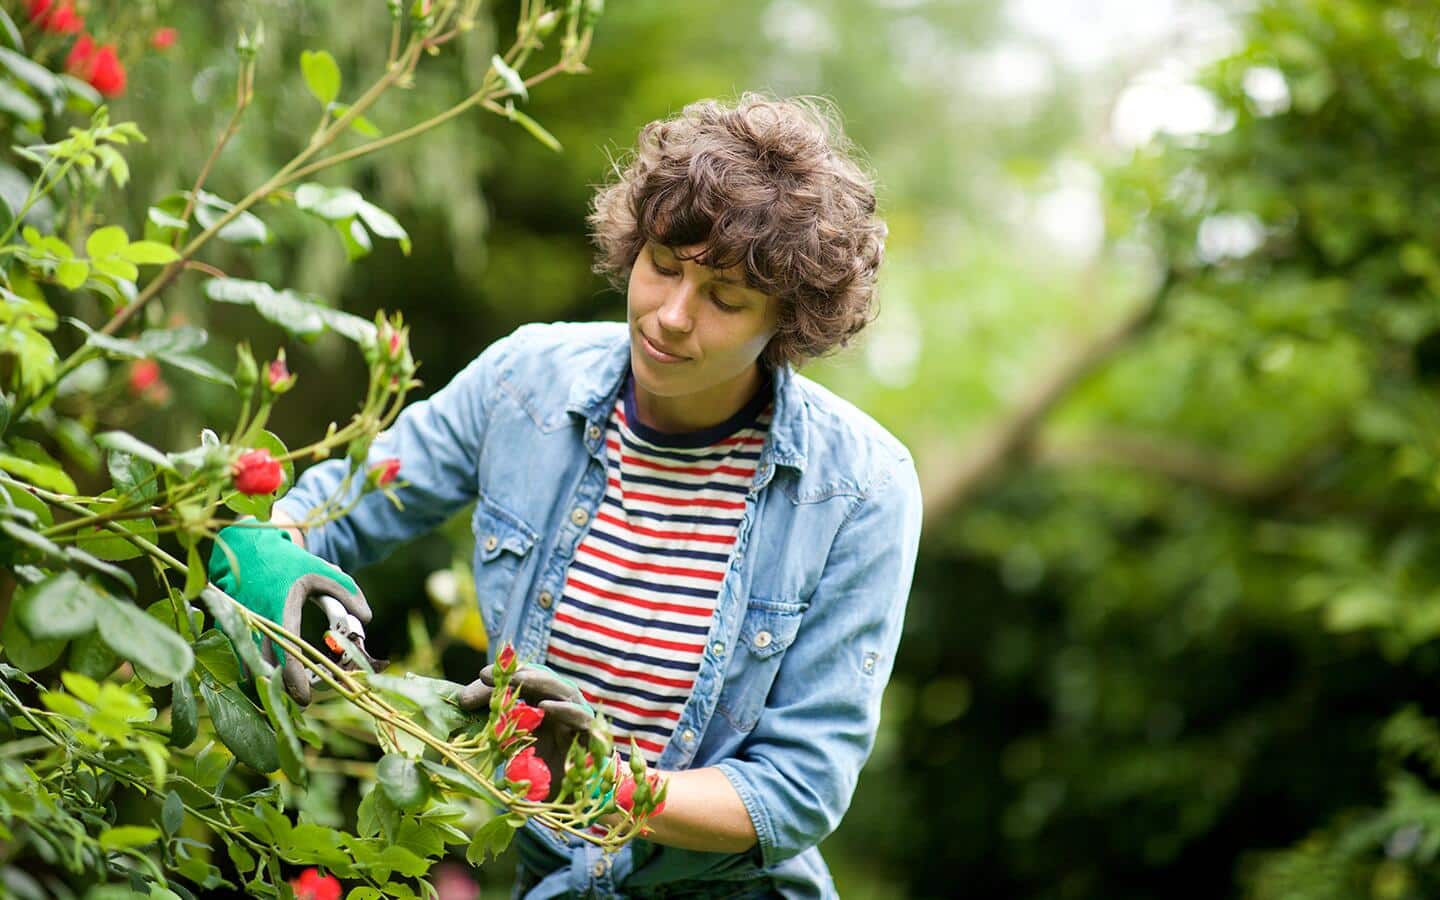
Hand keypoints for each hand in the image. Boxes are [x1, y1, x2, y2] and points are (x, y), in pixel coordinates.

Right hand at [208, 522, 372, 704]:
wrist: (243, 545)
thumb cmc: (286, 559)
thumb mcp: (321, 570)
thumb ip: (346, 592)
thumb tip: (367, 618)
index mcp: (280, 610)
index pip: (286, 655)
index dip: (294, 681)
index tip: (306, 699)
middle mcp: (256, 621)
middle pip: (265, 669)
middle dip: (281, 690)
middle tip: (299, 700)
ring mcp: (237, 625)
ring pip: (247, 666)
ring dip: (265, 681)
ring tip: (284, 692)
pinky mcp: (227, 626)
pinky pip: (238, 656)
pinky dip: (251, 669)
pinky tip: (266, 676)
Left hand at [457, 661, 603, 800]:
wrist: (564, 805)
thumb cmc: (535, 772)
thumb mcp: (507, 745)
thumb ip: (489, 722)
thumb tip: (459, 700)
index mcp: (542, 706)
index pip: (526, 682)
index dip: (506, 676)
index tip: (483, 675)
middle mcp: (561, 709)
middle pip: (545, 681)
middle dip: (521, 674)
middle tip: (496, 675)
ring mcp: (577, 721)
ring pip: (564, 692)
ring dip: (542, 683)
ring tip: (519, 679)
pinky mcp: (591, 737)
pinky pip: (581, 718)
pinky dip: (565, 709)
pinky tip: (546, 707)